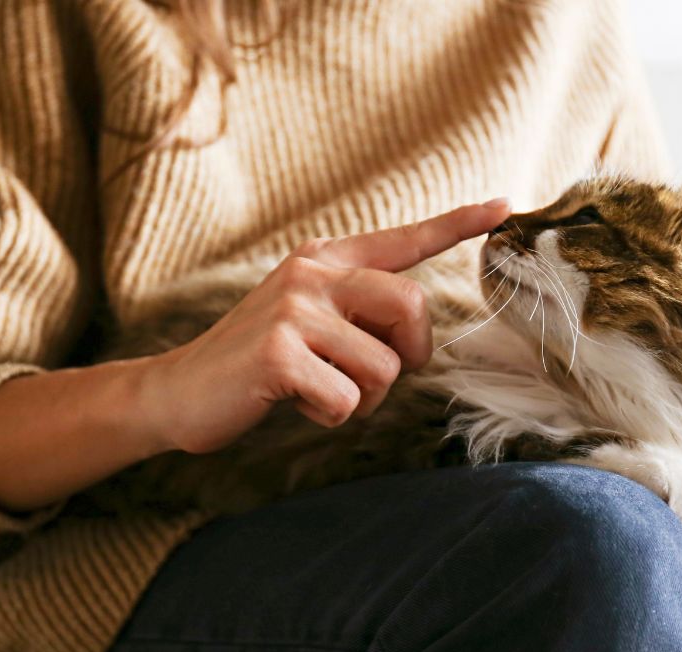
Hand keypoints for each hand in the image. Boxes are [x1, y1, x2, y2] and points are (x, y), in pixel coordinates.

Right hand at [137, 199, 511, 454]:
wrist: (177, 391)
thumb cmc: (257, 364)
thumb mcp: (307, 320)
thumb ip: (356, 311)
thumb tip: (415, 330)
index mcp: (324, 260)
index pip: (402, 239)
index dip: (456, 223)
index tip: (504, 206)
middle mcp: (312, 271)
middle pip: (412, 305)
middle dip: (409, 355)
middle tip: (371, 377)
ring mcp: (293, 309)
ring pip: (383, 367)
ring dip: (361, 398)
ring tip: (316, 390)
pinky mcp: (278, 351)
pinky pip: (346, 397)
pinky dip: (329, 415)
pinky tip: (293, 402)